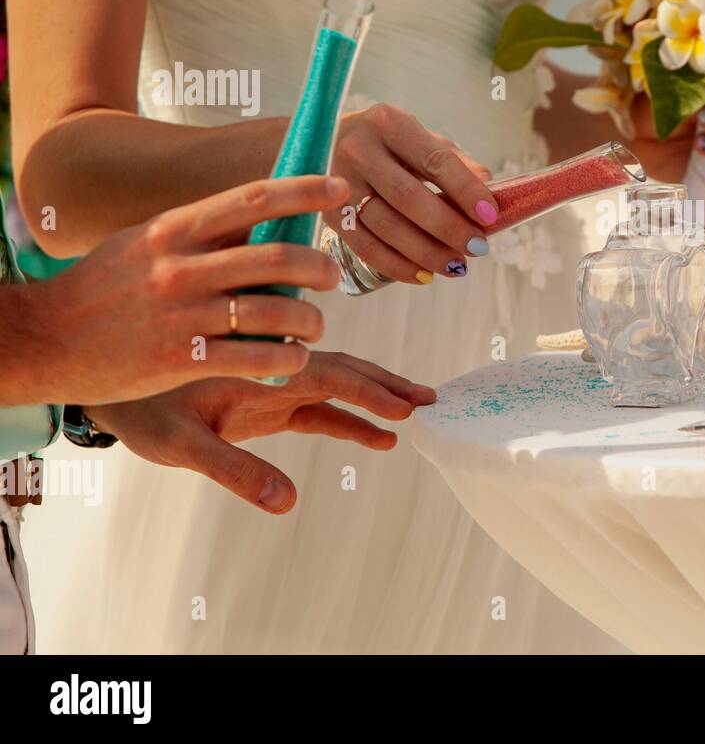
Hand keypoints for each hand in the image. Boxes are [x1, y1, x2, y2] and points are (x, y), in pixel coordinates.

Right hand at [25, 176, 347, 405]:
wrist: (43, 338)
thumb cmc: (105, 287)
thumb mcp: (146, 243)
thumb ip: (202, 233)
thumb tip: (269, 220)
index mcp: (174, 230)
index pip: (252, 199)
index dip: (303, 192)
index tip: (338, 188)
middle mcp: (180, 267)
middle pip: (276, 258)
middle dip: (319, 267)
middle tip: (331, 276)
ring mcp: (181, 314)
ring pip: (275, 312)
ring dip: (310, 320)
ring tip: (314, 326)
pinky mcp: (180, 359)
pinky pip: (255, 357)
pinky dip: (287, 358)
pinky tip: (293, 357)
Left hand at [87, 351, 434, 513]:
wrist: (108, 385)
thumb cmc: (140, 409)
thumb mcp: (181, 445)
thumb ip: (233, 471)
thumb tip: (286, 502)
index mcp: (259, 365)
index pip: (326, 374)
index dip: (369, 390)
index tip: (406, 405)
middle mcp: (273, 367)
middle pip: (343, 371)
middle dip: (387, 385)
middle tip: (432, 400)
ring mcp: (272, 382)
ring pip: (335, 384)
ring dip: (374, 397)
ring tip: (416, 412)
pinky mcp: (266, 400)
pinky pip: (317, 406)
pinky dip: (348, 418)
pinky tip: (376, 437)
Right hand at [327, 103, 498, 283]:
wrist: (323, 144)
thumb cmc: (386, 143)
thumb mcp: (418, 138)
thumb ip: (452, 159)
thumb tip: (488, 184)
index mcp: (388, 122)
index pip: (434, 160)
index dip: (465, 190)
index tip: (490, 215)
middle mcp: (358, 149)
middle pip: (409, 198)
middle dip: (449, 228)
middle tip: (478, 247)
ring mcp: (338, 183)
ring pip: (387, 227)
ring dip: (427, 252)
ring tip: (456, 266)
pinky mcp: (328, 213)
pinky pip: (366, 247)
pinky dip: (398, 266)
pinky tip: (424, 275)